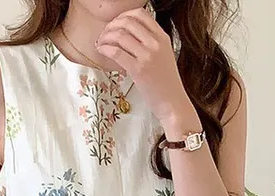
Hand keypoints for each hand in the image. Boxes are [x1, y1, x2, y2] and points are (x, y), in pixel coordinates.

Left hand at [96, 8, 199, 130]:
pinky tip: (102, 50)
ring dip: (106, 37)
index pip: (140, 14)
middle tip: (105, 34)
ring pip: (120, 35)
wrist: (172, 103)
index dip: (123, 15)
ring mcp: (147, 56)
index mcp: (162, 37)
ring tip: (101, 43)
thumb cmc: (166, 83)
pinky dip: (105, 48)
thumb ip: (150, 43)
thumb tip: (129, 35)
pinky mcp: (138, 70)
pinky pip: (116, 52)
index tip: (115, 24)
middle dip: (111, 25)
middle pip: (128, 22)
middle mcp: (155, 43)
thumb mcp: (164, 55)